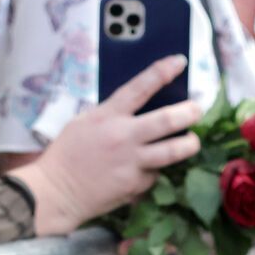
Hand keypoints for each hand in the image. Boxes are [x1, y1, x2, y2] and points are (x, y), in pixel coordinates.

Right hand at [22, 58, 203, 232]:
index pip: (141, 86)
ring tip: (193, 141)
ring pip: (172, 151)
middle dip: (189, 112)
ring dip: (188, 144)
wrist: (55, 192)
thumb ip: (111, 115)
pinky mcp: (134, 185)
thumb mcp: (84, 123)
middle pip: (167, 120)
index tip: (180, 62)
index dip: (163, 71)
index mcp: (108, 115)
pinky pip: (154, 175)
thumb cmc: (66, 155)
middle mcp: (123, 136)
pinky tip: (148, 170)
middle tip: (198, 109)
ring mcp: (131, 162)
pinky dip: (154, 171)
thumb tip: (137, 109)